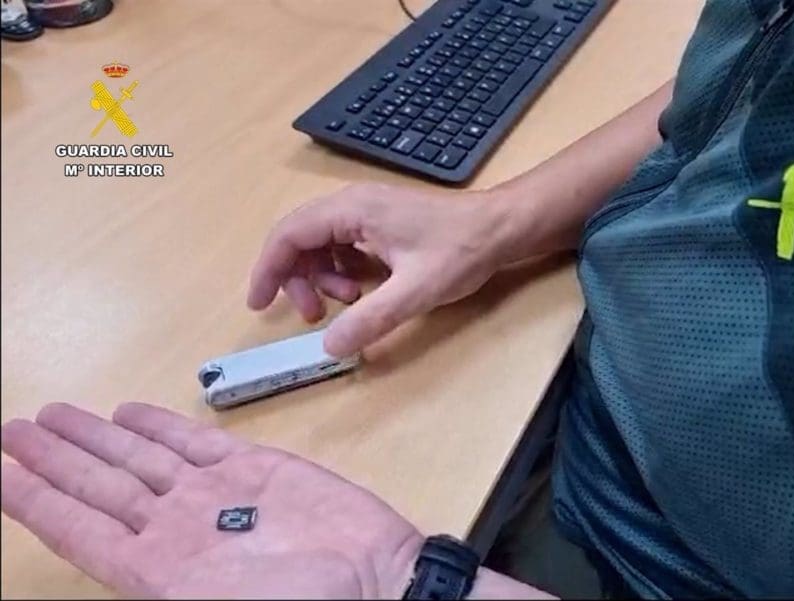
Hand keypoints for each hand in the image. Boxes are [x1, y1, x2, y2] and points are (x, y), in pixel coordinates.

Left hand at [0, 402, 423, 598]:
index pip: (78, 530)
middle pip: (100, 486)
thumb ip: (162, 588)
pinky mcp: (256, 469)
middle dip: (55, 459)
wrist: (378, 581)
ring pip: (139, 460)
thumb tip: (125, 575)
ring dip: (95, 438)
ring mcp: (216, 496)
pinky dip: (161, 427)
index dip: (33, 501)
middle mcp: (178, 529)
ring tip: (53, 417)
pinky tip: (130, 414)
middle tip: (14, 431)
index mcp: (160, 572)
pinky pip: (196, 442)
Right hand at [247, 183, 515, 356]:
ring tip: (346, 304)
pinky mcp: (382, 223)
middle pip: (300, 238)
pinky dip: (342, 271)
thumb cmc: (462, 250)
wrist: (502, 227)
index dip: (268, 270)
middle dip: (295, 278)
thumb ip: (370, 318)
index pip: (289, 234)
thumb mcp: (415, 291)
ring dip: (321, 277)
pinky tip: (363, 293)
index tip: (259, 305)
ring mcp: (368, 211)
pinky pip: (343, 245)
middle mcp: (353, 204)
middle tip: (310, 316)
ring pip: (321, 243)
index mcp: (353, 210)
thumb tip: (329, 346)